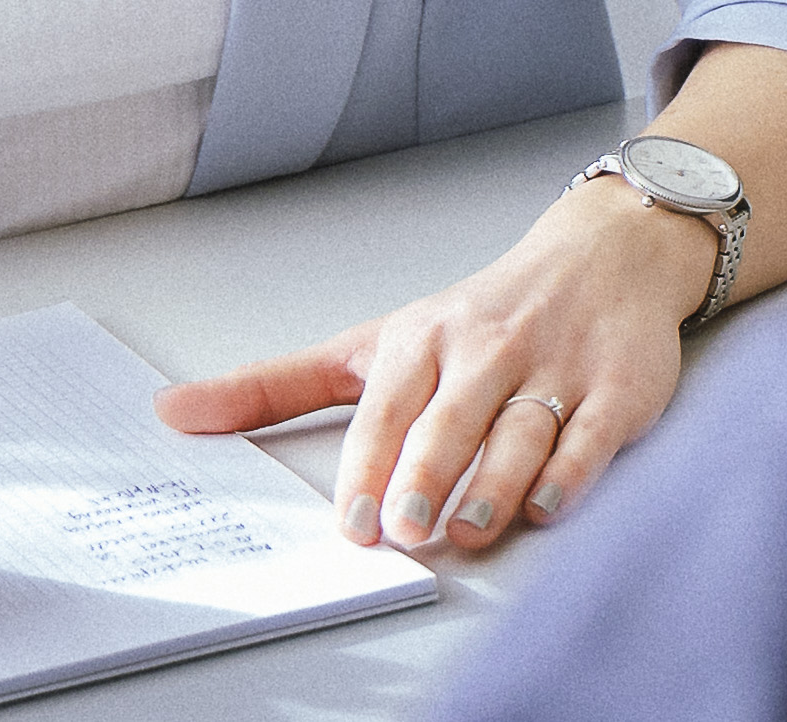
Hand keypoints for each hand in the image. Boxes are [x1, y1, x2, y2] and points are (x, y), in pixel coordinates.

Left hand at [152, 176, 711, 550]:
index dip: (370, 464)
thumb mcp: (373, 344)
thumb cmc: (478, 317)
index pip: (387, 406)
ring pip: (521, 433)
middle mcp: (487, 351)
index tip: (354, 520)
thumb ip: (277, 387)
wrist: (603, 258)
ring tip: (467, 529)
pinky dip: (571, 474)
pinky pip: (591, 439)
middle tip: (405, 529)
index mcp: (423, 339)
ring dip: (494, 485)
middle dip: (427, 474)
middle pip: (452, 419)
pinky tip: (547, 505)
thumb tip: (170, 411)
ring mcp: (555, 370)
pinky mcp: (616, 392)